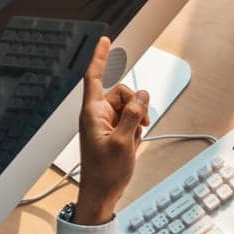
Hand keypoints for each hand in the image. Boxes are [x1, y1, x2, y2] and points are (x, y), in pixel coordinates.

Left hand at [73, 36, 148, 224]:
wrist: (102, 193)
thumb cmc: (105, 172)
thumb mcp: (124, 142)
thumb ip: (133, 115)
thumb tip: (142, 95)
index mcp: (92, 113)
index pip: (94, 77)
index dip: (99, 57)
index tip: (105, 40)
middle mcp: (97, 115)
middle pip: (120, 93)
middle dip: (135, 104)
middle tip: (141, 123)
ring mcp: (105, 124)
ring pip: (128, 107)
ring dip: (137, 119)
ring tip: (135, 138)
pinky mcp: (112, 133)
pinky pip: (128, 121)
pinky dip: (135, 129)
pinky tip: (132, 144)